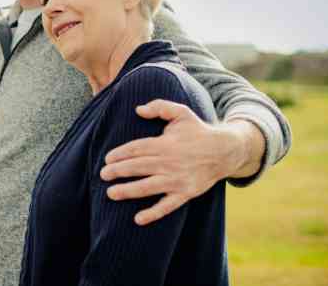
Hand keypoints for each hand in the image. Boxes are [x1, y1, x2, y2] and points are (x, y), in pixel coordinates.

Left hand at [100, 99, 246, 225]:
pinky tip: (138, 219)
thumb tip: (138, 109)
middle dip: (118, 171)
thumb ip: (159, 107)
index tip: (107, 158)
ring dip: (128, 191)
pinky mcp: (185, 193)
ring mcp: (177, 180)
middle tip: (102, 175)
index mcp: (165, 144)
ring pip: (148, 187)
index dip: (120, 153)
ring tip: (110, 193)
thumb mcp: (181, 112)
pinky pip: (167, 206)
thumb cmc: (197, 131)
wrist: (225, 151)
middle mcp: (169, 162)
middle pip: (138, 167)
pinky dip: (153, 213)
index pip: (137, 149)